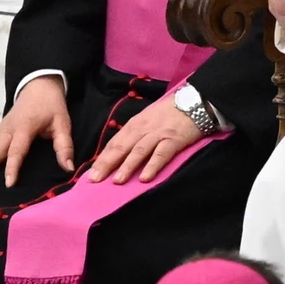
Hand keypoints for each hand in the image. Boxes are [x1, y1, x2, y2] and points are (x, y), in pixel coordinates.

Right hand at [0, 76, 72, 187]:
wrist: (38, 86)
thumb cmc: (51, 106)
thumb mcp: (62, 123)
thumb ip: (64, 146)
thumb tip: (68, 168)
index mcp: (24, 127)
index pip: (17, 150)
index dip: (13, 167)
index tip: (8, 184)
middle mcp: (8, 130)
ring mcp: (0, 131)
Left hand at [88, 96, 203, 184]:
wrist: (194, 102)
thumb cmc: (168, 114)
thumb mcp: (147, 120)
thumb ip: (134, 135)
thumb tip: (118, 155)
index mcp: (134, 125)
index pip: (114, 143)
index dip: (102, 159)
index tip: (90, 174)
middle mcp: (142, 129)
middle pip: (121, 147)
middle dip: (107, 164)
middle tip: (95, 180)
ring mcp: (157, 134)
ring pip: (139, 151)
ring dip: (127, 166)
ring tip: (117, 181)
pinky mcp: (173, 140)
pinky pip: (161, 154)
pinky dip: (152, 166)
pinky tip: (145, 178)